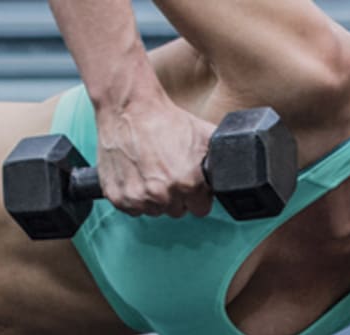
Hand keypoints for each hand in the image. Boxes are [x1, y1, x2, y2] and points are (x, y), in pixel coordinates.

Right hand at [93, 92, 213, 218]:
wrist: (129, 107)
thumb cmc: (164, 120)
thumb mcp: (204, 135)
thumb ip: (220, 160)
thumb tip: (231, 171)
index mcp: (187, 183)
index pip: (200, 209)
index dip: (198, 196)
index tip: (191, 185)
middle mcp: (162, 194)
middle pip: (177, 211)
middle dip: (177, 197)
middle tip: (169, 173)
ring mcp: (138, 197)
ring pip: (155, 211)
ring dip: (155, 198)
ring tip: (151, 172)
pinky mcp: (118, 196)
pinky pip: (132, 208)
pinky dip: (135, 196)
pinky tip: (137, 175)